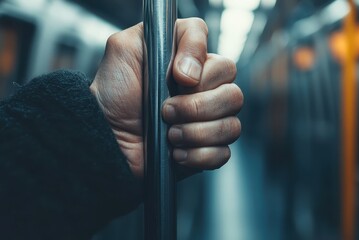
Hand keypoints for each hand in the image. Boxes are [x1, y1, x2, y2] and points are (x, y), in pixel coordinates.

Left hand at [90, 18, 242, 177]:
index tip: (177, 78)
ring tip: (170, 134)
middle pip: (234, 96)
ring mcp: (209, 124)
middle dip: (197, 107)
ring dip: (196, 133)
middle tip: (167, 110)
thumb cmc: (114, 95)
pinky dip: (198, 155)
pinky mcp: (206, 151)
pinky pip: (223, 154)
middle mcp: (207, 94)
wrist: (106, 137)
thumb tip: (193, 71)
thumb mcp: (125, 49)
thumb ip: (159, 34)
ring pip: (231, 126)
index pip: (225, 65)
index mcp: (195, 69)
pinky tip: (176, 152)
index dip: (206, 73)